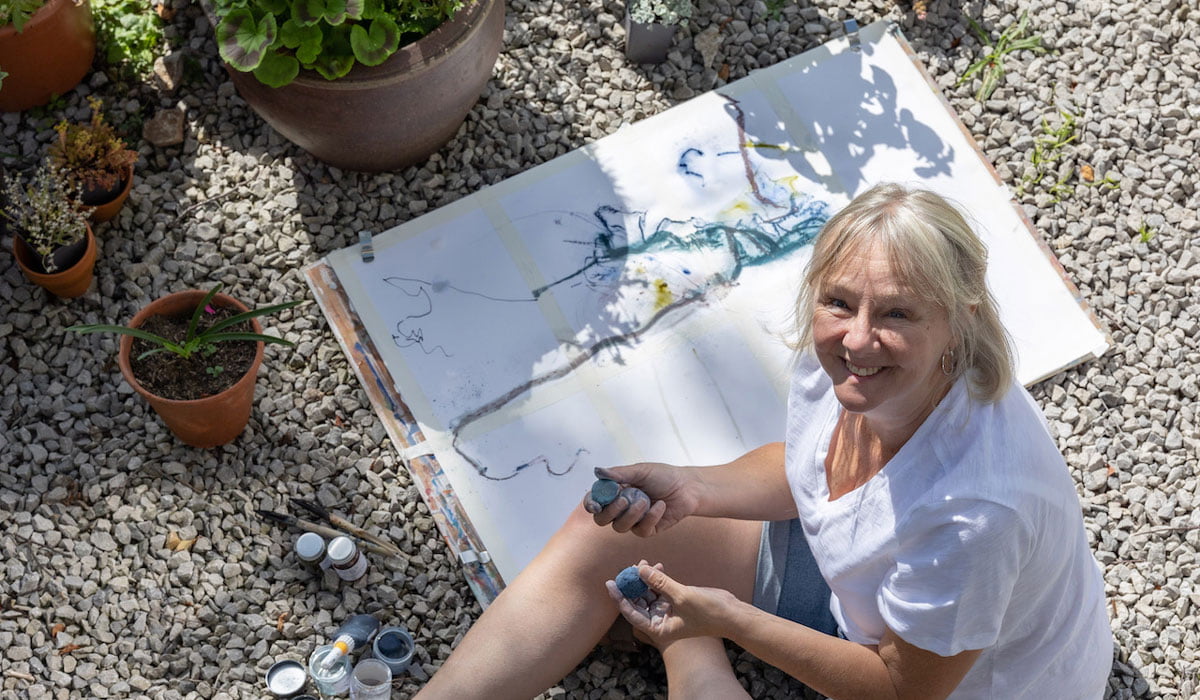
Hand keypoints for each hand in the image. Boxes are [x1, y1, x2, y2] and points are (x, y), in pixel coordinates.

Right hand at [583, 464, 699, 535]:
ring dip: (632, 514)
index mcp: (615, 492)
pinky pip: (641, 531)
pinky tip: (661, 505)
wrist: (687, 487)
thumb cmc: (663, 476)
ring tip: (646, 500)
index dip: (591, 504)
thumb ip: (619, 474)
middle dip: (611, 512)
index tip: (596, 504)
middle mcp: (621, 508)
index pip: (595, 501)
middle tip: (624, 500)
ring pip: (620, 527)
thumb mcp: (641, 471)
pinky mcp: (647, 529)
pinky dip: (650, 517)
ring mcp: (633, 520)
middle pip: (602, 519)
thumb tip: (597, 471)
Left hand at [605, 561, 740, 648]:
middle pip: (638, 602)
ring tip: (642, 563)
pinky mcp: (676, 601)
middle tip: (627, 568)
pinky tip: (657, 566)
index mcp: (658, 628)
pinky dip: (657, 578)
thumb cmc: (708, 612)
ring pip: (648, 593)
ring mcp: (668, 611)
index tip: (610, 583)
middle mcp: (660, 621)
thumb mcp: (681, 596)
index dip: (619, 597)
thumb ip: (659, 583)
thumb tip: (639, 570)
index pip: (631, 613)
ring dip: (644, 579)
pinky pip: (660, 589)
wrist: (731, 615)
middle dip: (632, 585)